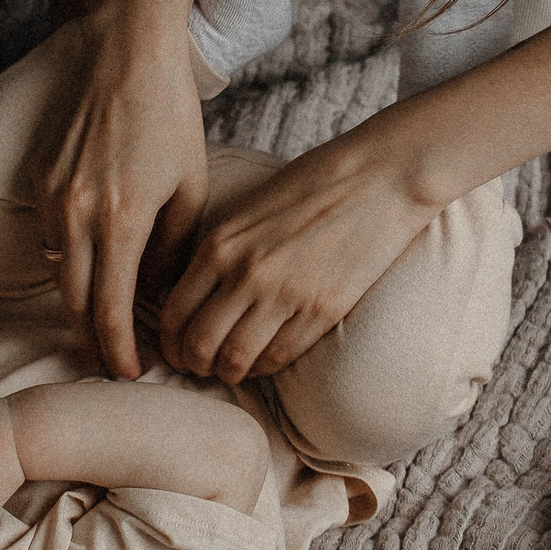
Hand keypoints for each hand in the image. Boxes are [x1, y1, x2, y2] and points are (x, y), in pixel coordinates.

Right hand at [29, 13, 210, 378]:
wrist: (125, 54)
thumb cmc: (169, 117)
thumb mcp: (188, 188)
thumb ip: (171, 250)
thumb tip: (157, 297)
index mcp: (119, 222)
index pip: (109, 312)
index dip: (118, 351)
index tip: (129, 374)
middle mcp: (75, 215)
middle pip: (73, 303)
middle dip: (91, 342)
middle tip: (111, 366)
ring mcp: (51, 197)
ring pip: (56, 273)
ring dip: (76, 306)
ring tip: (101, 329)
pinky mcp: (39, 179)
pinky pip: (48, 238)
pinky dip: (66, 263)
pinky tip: (89, 272)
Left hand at [160, 125, 441, 382]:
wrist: (380, 175)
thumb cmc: (314, 184)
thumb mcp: (248, 209)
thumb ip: (218, 250)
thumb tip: (192, 295)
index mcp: (219, 244)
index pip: (173, 313)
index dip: (170, 343)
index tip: (176, 350)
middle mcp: (245, 272)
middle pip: (198, 344)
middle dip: (193, 364)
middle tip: (200, 368)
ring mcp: (285, 294)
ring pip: (235, 361)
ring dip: (228, 373)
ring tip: (231, 370)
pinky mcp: (323, 310)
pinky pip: (279, 358)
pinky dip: (265, 367)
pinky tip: (264, 361)